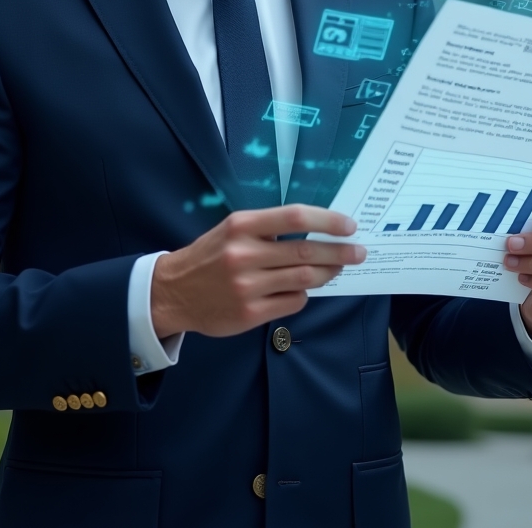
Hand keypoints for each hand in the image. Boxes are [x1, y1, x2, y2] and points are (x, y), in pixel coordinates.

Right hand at [150, 205, 364, 338]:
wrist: (172, 292)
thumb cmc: (210, 255)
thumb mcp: (232, 230)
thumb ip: (269, 229)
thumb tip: (317, 232)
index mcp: (241, 226)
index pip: (294, 217)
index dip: (327, 220)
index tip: (349, 225)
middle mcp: (244, 254)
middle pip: (306, 252)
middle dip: (339, 252)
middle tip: (359, 252)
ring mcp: (247, 286)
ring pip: (304, 279)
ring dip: (328, 273)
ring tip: (338, 269)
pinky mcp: (249, 313)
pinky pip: (292, 302)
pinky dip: (304, 293)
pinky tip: (303, 288)